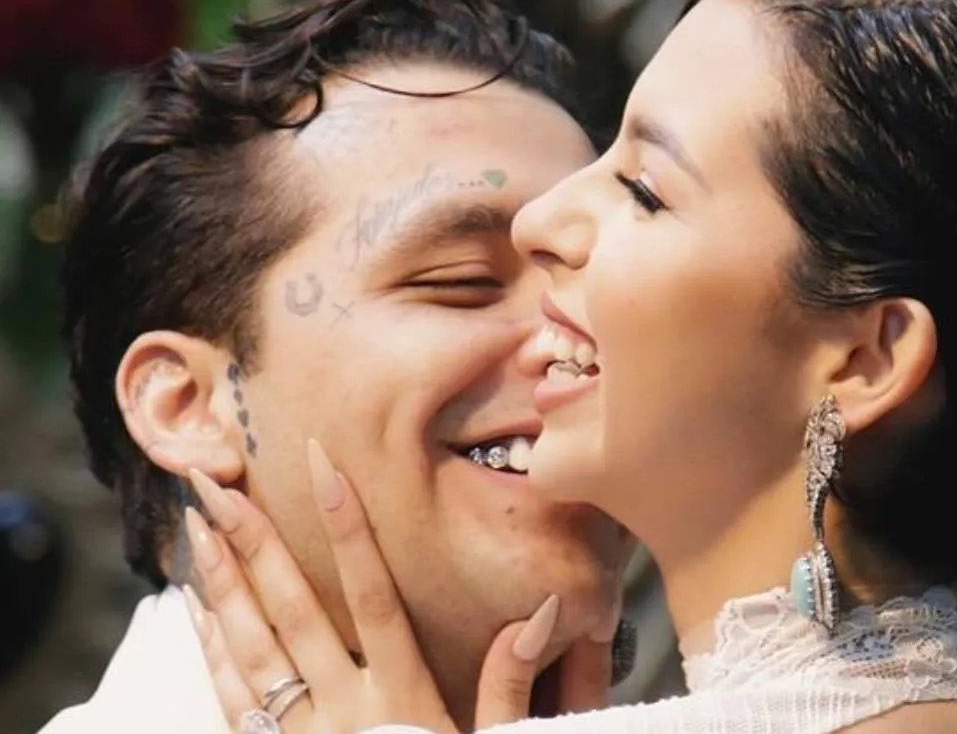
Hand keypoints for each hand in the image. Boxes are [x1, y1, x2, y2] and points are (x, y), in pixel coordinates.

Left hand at [181, 440, 560, 733]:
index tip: (323, 467)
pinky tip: (196, 610)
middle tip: (217, 485)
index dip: (350, 528)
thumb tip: (541, 612)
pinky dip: (212, 652)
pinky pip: (232, 702)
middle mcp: (345, 711)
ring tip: (195, 528)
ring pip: (252, 650)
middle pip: (294, 613)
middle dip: (255, 544)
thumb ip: (510, 686)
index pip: (373, 596)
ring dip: (221, 586)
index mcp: (402, 700)